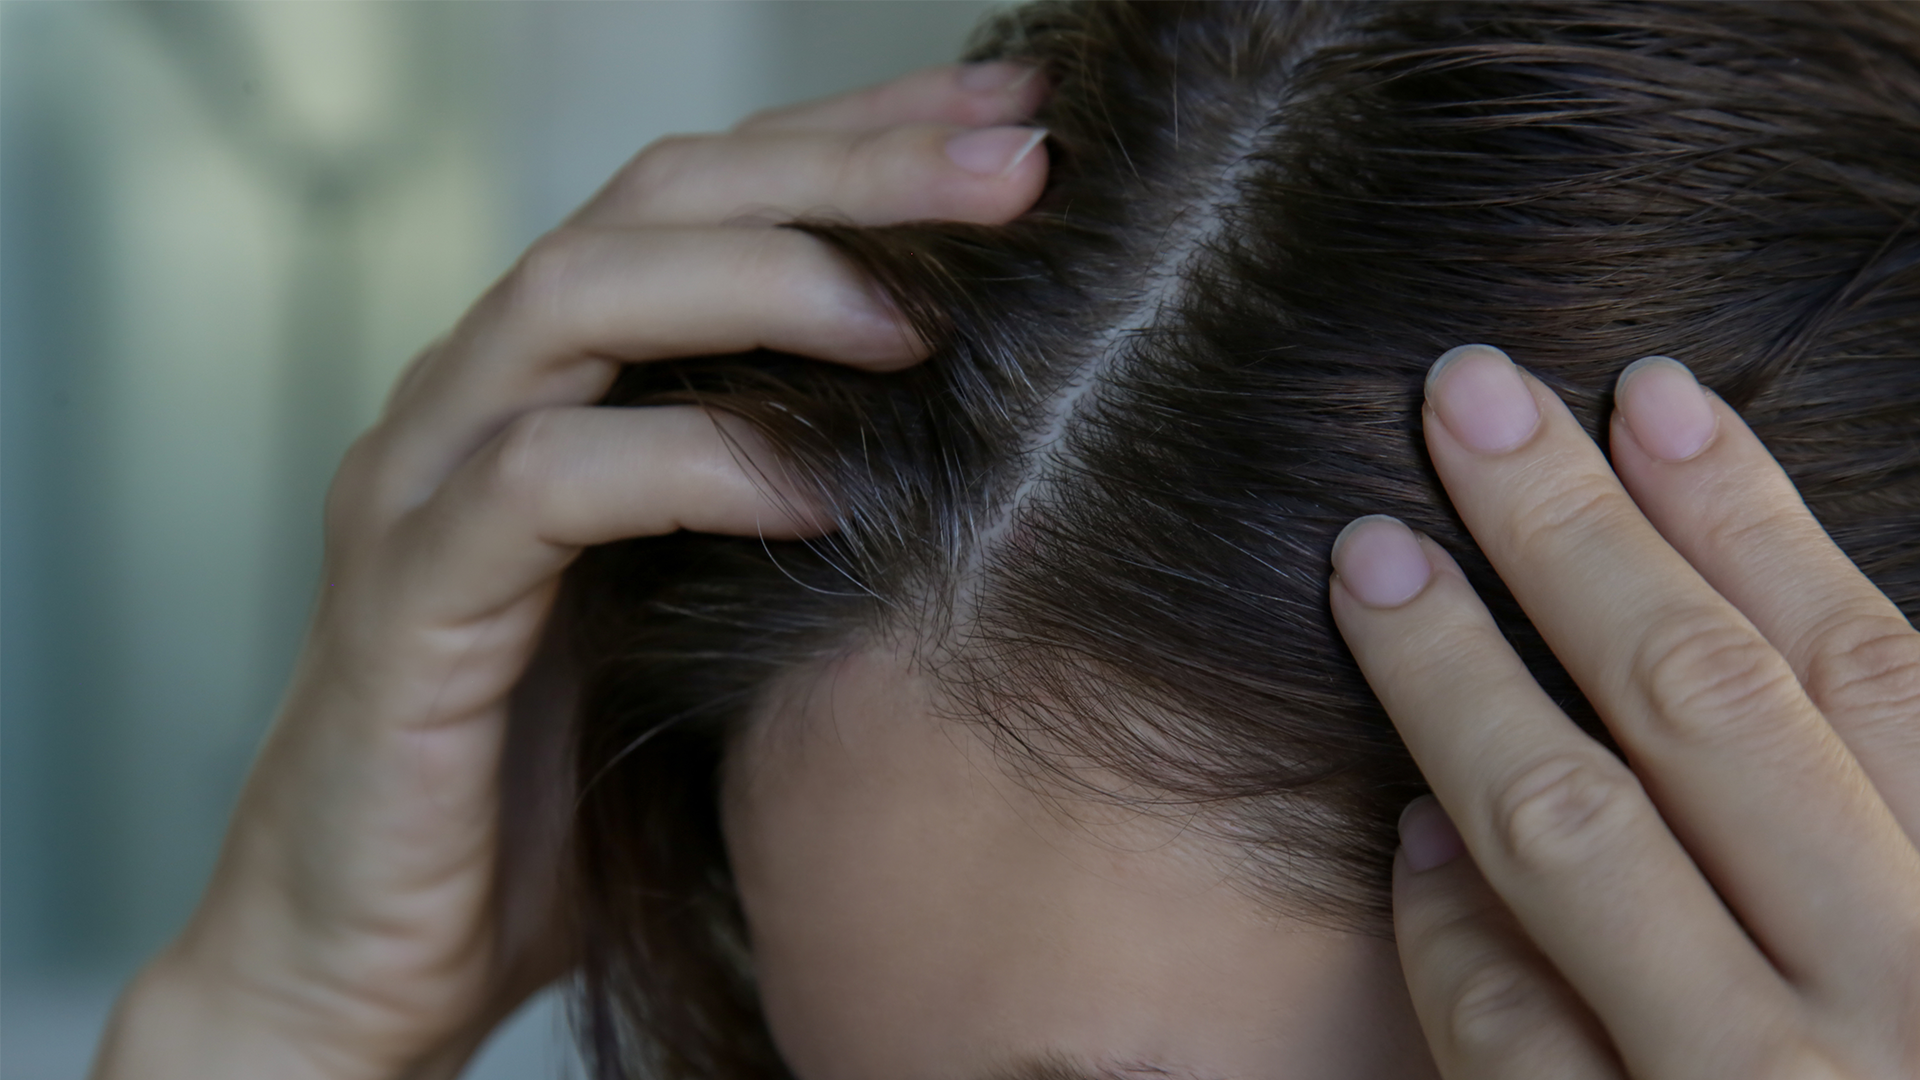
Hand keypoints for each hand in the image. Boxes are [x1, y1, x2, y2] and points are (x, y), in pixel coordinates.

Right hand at [92, 62, 1048, 1079]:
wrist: (369, 961)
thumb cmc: (554, 791)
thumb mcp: (698, 616)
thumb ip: (781, 511)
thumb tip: (978, 441)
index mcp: (554, 383)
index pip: (707, 197)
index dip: (859, 140)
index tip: (1018, 126)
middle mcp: (479, 396)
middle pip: (655, 198)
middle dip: (843, 165)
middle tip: (1015, 165)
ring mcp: (424, 484)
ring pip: (580, 296)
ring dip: (767, 280)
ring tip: (923, 312)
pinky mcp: (406, 601)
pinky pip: (544, 486)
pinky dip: (694, 463)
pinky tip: (824, 491)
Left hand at [1330, 346, 1918, 1077]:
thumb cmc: (1895, 1076)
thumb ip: (1877, 845)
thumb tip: (1714, 639)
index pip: (1866, 674)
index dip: (1752, 517)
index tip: (1650, 391)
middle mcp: (1900, 1004)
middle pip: (1706, 703)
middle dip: (1571, 530)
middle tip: (1465, 394)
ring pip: (1573, 830)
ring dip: (1453, 674)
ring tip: (1371, 559)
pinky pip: (1502, 1020)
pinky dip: (1447, 917)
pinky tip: (1410, 838)